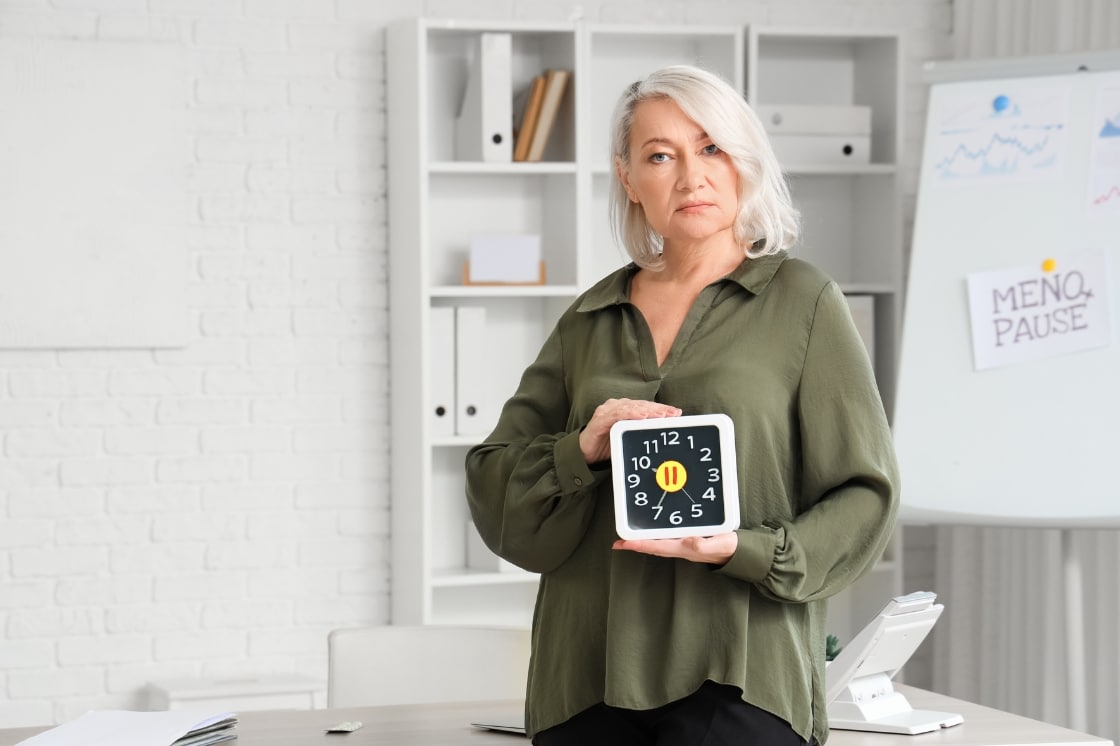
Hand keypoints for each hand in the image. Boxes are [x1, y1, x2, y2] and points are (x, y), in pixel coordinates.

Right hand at [579, 398, 681, 463]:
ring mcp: (607, 412)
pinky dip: (629, 414)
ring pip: (631, 408)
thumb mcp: (628, 439)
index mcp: (625, 410)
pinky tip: (640, 416)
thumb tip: (663, 436)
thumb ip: (641, 433)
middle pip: (641, 405)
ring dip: (647, 411)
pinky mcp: (599, 420)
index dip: (661, 409)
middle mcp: (617, 407)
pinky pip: (616, 415)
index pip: (646, 407)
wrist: (584, 455)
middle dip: (658, 410)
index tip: (677, 413)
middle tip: (672, 414)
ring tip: (660, 415)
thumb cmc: (607, 445)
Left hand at [612, 532, 737, 565]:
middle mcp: (682, 548)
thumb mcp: (721, 544)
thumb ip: (705, 545)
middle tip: (618, 542)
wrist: (740, 552)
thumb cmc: (730, 548)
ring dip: (643, 541)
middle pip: (653, 546)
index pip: (657, 546)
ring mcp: (685, 545)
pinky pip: (667, 538)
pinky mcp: (689, 540)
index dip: (639, 545)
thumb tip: (688, 543)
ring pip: (659, 543)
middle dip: (636, 544)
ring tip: (629, 538)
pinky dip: (656, 535)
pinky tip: (652, 530)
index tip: (622, 544)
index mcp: (686, 548)